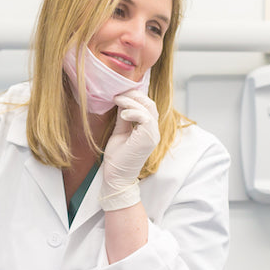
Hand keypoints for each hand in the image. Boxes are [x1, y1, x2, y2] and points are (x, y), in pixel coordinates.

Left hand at [100, 90, 159, 210]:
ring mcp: (152, 135)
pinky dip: (133, 112)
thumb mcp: (120, 132)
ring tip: (117, 100)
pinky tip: (122, 115)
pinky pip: (145, 118)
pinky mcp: (148, 138)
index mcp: (148, 129)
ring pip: (148, 109)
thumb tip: (122, 102)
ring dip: (131, 102)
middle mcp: (153, 131)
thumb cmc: (118, 158)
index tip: (119, 93)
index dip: (134, 97)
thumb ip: (124, 118)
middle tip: (118, 93)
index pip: (147, 106)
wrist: (116, 176)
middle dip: (134, 95)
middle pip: (150, 104)